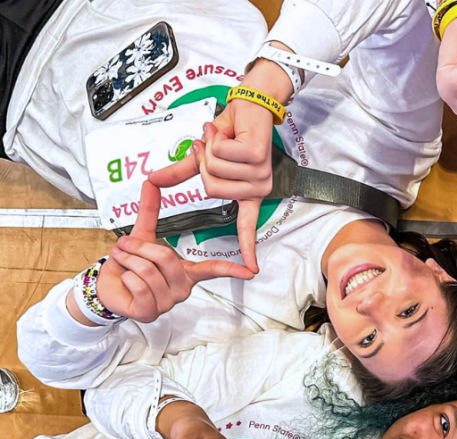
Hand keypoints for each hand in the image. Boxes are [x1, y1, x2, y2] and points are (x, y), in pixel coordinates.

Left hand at [89, 181, 254, 323]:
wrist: (107, 286)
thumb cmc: (128, 264)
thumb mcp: (141, 235)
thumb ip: (149, 210)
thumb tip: (150, 182)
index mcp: (185, 271)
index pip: (211, 270)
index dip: (230, 270)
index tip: (249, 272)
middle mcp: (181, 288)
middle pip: (166, 258)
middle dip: (138, 247)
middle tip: (125, 246)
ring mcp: (167, 302)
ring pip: (148, 271)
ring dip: (127, 261)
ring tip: (123, 262)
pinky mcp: (150, 312)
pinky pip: (139, 286)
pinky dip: (125, 276)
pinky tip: (125, 280)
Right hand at [148, 55, 294, 272]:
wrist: (250, 104)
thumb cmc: (231, 129)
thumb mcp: (204, 154)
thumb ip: (182, 171)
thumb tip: (150, 181)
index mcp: (248, 193)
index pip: (245, 225)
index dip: (247, 248)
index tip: (252, 270)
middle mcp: (258, 187)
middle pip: (212, 188)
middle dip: (204, 162)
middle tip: (214, 144)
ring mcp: (261, 174)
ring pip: (216, 172)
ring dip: (212, 148)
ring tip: (223, 136)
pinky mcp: (258, 158)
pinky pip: (223, 155)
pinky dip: (218, 139)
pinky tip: (229, 132)